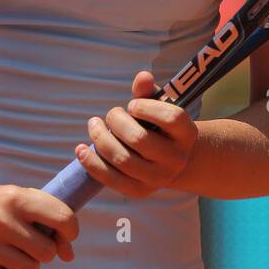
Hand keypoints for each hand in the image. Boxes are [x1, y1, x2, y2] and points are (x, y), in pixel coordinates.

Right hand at [0, 159, 78, 268]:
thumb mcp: (12, 196)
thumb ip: (43, 217)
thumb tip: (68, 254)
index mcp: (16, 197)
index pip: (63, 217)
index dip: (71, 232)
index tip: (64, 238)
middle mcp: (0, 219)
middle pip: (47, 251)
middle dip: (44, 253)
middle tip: (30, 248)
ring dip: (27, 268)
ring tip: (14, 258)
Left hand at [74, 70, 197, 199]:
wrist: (168, 161)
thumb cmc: (159, 126)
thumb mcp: (157, 107)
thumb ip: (148, 92)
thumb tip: (142, 77)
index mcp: (187, 133)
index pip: (171, 118)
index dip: (147, 107)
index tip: (132, 105)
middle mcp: (177, 159)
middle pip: (140, 139)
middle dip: (117, 121)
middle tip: (111, 113)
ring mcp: (158, 178)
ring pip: (122, 159)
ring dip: (100, 138)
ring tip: (94, 125)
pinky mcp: (139, 191)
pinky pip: (111, 178)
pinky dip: (91, 163)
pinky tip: (80, 149)